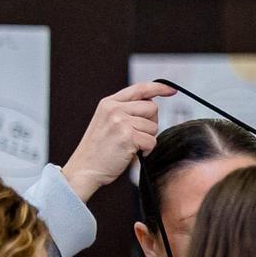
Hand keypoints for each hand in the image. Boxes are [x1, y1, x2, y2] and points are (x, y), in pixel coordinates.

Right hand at [61, 83, 174, 199]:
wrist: (84, 169)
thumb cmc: (99, 149)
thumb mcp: (108, 122)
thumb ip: (126, 111)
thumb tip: (152, 105)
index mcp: (109, 103)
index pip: (139, 89)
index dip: (158, 88)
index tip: (171, 90)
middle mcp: (114, 109)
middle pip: (152, 108)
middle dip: (150, 123)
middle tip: (135, 135)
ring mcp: (120, 121)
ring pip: (153, 126)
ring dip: (147, 139)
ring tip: (129, 145)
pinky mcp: (128, 136)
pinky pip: (152, 141)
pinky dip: (147, 150)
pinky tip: (132, 154)